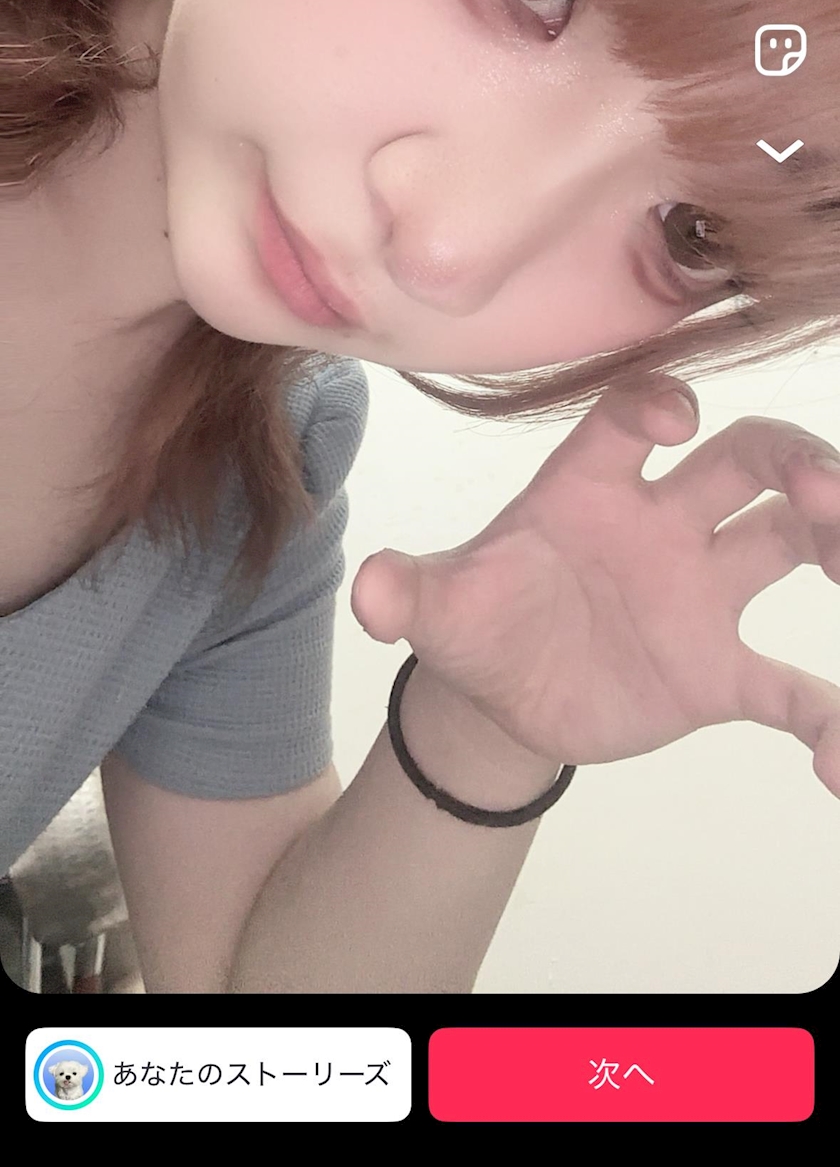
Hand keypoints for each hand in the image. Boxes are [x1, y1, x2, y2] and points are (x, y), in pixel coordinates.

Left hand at [350, 375, 839, 797]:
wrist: (500, 697)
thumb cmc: (478, 619)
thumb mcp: (434, 608)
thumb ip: (406, 591)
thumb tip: (368, 594)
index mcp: (588, 486)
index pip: (629, 418)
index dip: (656, 403)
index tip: (678, 422)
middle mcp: (660, 521)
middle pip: (743, 461)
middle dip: (791, 460)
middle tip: (825, 490)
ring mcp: (699, 592)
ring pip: (786, 540)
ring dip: (832, 538)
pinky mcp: (716, 672)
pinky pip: (788, 689)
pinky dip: (825, 720)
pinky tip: (838, 763)